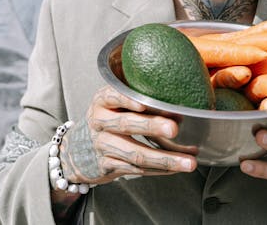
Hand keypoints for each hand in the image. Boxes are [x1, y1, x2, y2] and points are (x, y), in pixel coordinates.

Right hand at [57, 86, 196, 186]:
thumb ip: (136, 98)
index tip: (145, 103)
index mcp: (102, 101)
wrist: (77, 150)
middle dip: (151, 126)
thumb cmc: (106, 119)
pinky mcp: (109, 166)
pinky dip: (160, 169)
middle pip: (126, 124)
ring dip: (165, 158)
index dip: (128, 99)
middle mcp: (100, 122)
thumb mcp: (112, 103)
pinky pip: (137, 169)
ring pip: (136, 154)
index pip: (112, 96)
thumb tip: (178, 102)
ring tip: (189, 162)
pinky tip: (177, 167)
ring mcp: (103, 146)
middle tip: (174, 128)